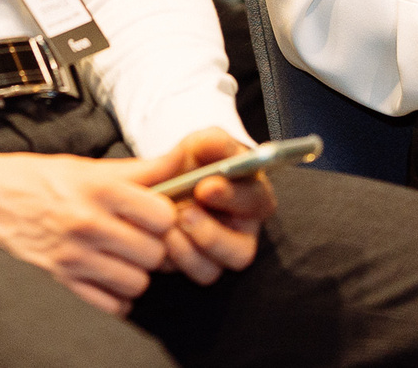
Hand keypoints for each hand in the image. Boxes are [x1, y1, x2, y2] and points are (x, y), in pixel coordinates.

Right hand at [0, 143, 177, 314]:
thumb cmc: (43, 178)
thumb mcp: (90, 166)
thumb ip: (141, 169)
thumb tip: (185, 159)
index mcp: (98, 188)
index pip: (162, 214)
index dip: (167, 216)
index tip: (158, 214)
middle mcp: (87, 222)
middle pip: (154, 252)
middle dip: (154, 247)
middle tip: (142, 238)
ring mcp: (73, 256)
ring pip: (137, 282)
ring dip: (137, 272)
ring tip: (125, 257)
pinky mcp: (60, 280)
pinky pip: (110, 305)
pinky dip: (116, 296)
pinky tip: (108, 276)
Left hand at [129, 128, 276, 282]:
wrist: (167, 180)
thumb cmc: (194, 161)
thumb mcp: (202, 144)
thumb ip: (211, 142)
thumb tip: (213, 143)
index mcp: (252, 195)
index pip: (258, 201)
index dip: (233, 197)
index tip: (204, 186)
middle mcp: (242, 231)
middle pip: (241, 252)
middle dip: (210, 235)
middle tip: (183, 213)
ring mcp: (219, 255)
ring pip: (213, 270)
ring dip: (186, 250)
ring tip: (166, 226)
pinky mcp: (198, 267)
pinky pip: (190, 275)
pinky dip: (173, 258)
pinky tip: (159, 236)